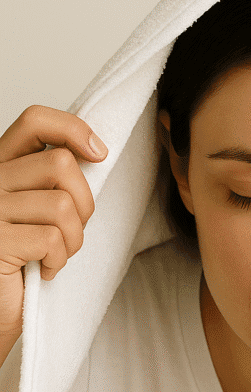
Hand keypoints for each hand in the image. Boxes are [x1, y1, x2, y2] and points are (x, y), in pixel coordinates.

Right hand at [0, 105, 106, 339]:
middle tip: (72, 231)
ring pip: (62, 205)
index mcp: (1, 167)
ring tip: (56, 255)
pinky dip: (59, 260)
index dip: (73, 129)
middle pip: (60, 163)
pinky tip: (44, 270)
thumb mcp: (42, 212)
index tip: (98, 154)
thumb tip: (95, 155)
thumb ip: (55, 182)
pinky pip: (51, 239)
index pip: (34, 121)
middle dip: (85, 202)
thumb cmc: (24, 264)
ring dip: (73, 239)